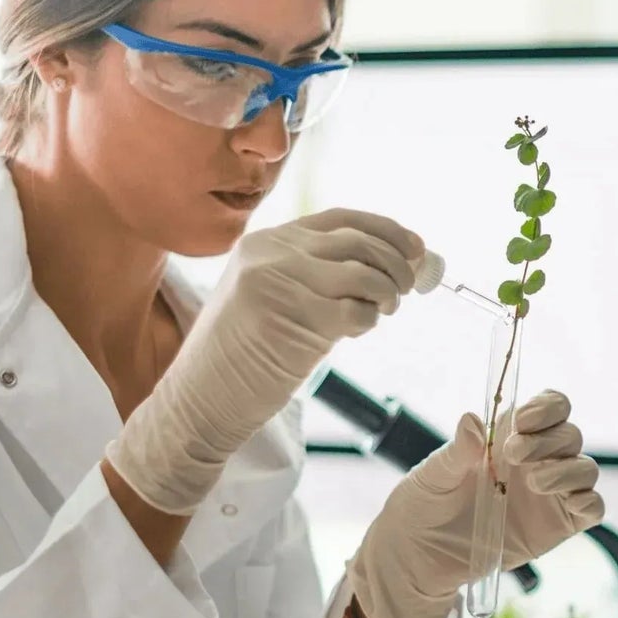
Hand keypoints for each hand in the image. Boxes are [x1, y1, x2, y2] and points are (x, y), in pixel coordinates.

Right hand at [108, 208, 421, 513]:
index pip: (341, 219)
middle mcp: (273, 253)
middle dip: (398, 262)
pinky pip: (356, 311)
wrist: (201, 399)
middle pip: (359, 241)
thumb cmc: (241, 355)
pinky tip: (355, 330)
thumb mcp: (272, 296)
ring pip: (365, 273)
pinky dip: (368, 320)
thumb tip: (397, 264)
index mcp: (267, 242)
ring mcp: (283, 283)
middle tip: (408, 286)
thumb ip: (319, 275)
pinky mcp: (297, 319)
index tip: (416, 247)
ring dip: (388, 292)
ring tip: (383, 310)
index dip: (386, 229)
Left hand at [345, 390, 603, 617]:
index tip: (523, 420)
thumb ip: (456, 451)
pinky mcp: (558, 526)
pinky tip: (569, 504)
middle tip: (513, 455)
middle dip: (548, 441)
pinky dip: (589, 502)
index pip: (550, 407)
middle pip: (570, 436)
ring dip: (568, 470)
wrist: (419, 556)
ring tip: (533, 483)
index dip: (547, 407)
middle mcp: (537, 460)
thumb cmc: (424, 504)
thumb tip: (471, 420)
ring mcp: (551, 493)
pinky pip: (591, 508)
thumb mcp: (432, 475)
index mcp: (509, 436)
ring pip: (585, 469)